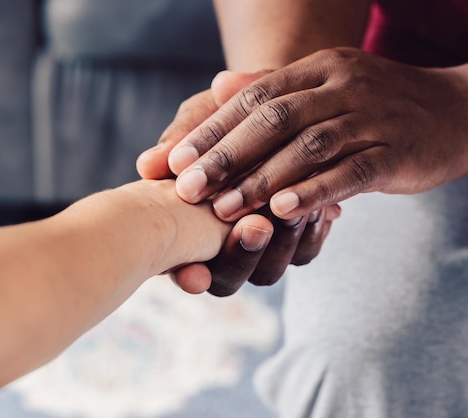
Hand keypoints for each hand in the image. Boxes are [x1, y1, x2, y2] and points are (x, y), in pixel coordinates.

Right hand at [138, 72, 339, 295]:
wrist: (280, 112)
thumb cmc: (227, 116)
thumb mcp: (207, 116)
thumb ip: (183, 139)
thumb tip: (146, 163)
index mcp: (184, 232)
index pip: (184, 268)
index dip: (188, 275)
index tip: (195, 273)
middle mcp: (220, 250)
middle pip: (228, 280)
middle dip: (242, 255)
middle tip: (255, 226)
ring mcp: (261, 250)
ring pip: (269, 271)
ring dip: (280, 244)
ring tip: (292, 210)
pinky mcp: (297, 240)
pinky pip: (305, 251)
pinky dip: (311, 231)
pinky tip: (321, 205)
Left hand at [167, 47, 467, 220]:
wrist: (454, 111)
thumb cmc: (373, 105)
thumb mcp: (323, 86)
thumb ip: (270, 89)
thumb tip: (216, 86)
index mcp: (318, 69)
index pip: (254, 97)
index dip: (212, 129)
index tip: (174, 161)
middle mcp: (343, 85)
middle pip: (275, 119)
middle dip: (227, 155)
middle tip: (188, 188)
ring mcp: (374, 117)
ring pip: (310, 147)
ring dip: (263, 179)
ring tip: (225, 209)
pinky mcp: (398, 153)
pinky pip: (352, 171)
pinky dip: (316, 190)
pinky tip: (283, 210)